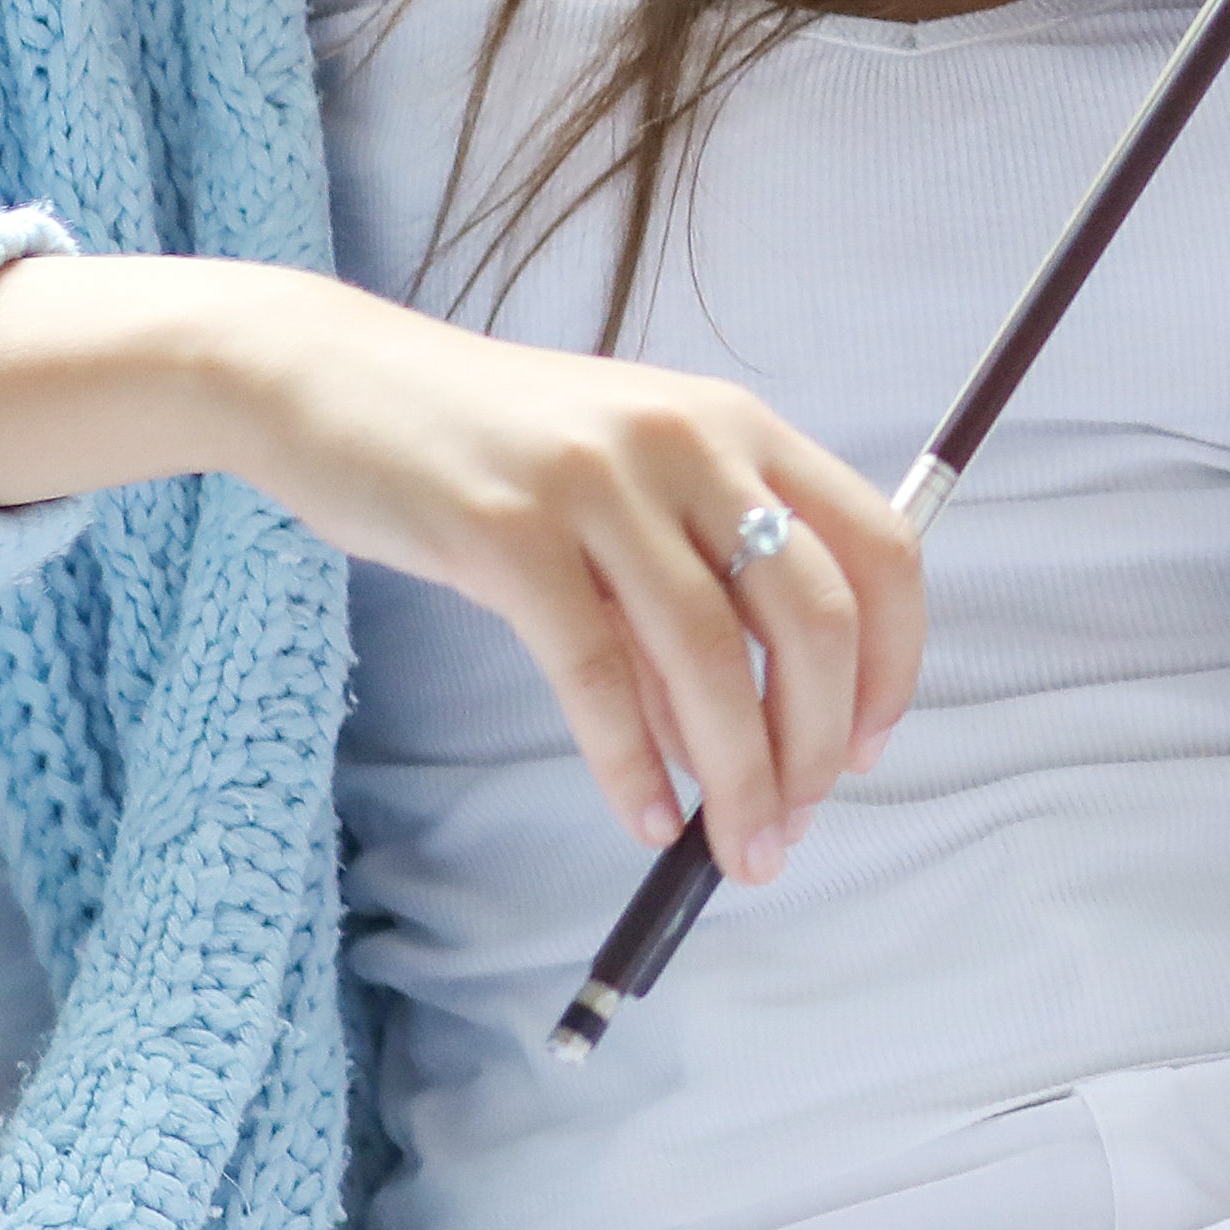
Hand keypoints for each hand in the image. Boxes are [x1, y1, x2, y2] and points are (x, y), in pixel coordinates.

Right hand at [0, 256, 922, 882]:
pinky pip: (594, 672)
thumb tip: (761, 731)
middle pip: (810, 612)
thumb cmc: (493, 445)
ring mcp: (598, 482)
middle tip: (795, 823)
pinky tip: (645, 816)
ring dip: (739, 774)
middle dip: (819, 740)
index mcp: (735, 422)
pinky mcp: (507, 532)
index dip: (894, 660)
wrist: (335, 379)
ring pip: (710, 656)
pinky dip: (630, 761)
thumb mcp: (625, 479)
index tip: (871, 747)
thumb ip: (697, 576)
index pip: (877, 544)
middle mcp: (686, 440)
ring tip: (736, 850)